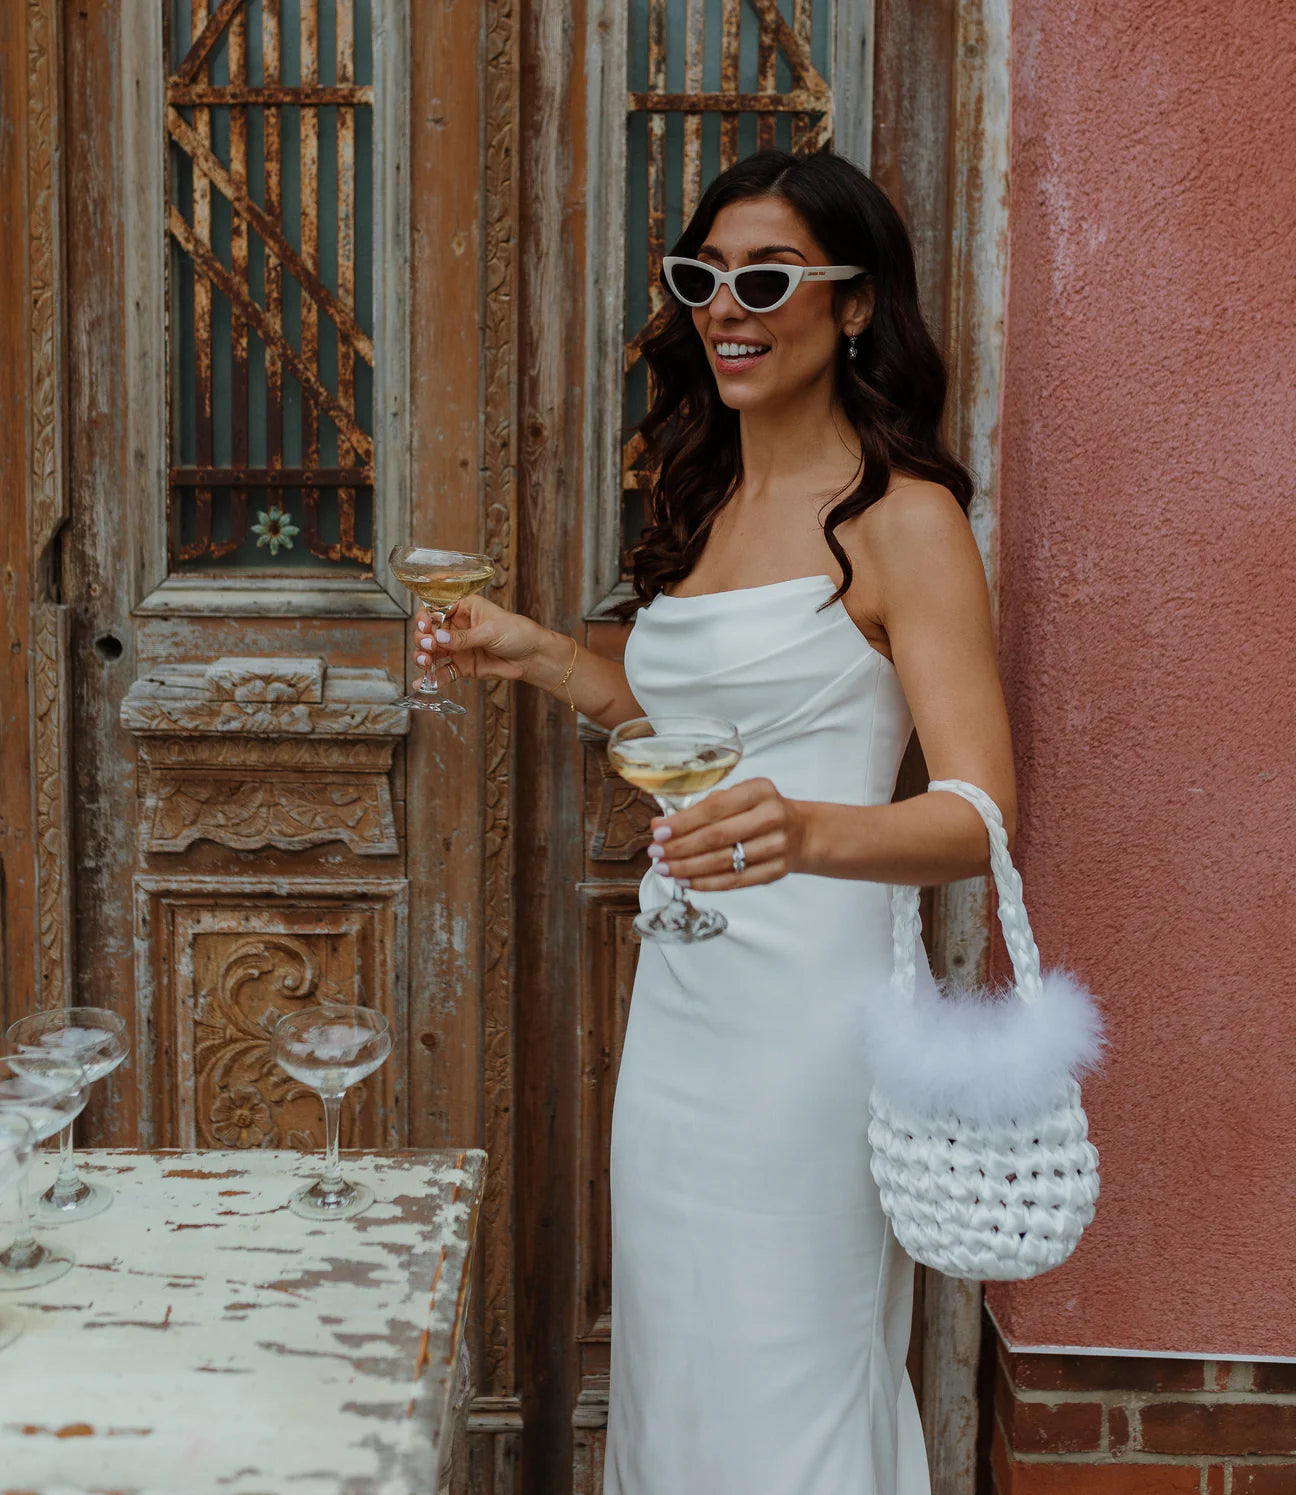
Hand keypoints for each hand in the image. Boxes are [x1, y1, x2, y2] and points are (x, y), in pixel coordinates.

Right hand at [413, 593, 548, 685]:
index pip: (436, 608)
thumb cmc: (517, 633)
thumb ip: (464, 637)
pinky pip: (443, 672)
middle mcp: (457, 627)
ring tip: (425, 662)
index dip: (426, 617)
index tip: (426, 626)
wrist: (532, 657)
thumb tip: (438, 638)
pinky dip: (432, 677)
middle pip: (430, 631)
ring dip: (424, 657)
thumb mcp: (490, 631)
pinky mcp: (462, 666)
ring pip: (432, 652)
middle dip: (423, 639)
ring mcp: (458, 647)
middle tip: (429, 646)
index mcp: (464, 608)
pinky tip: (423, 683)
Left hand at [647, 778, 806, 890]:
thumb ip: (704, 807)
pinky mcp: (776, 871)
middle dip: (680, 847)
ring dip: (687, 868)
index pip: (715, 808)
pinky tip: (685, 881)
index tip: (658, 831)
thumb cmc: (760, 810)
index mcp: (759, 790)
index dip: (683, 822)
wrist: (802, 832)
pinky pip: (734, 881)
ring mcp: (776, 846)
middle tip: (656, 853)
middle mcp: (771, 816)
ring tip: (664, 868)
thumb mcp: (740, 796)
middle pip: (716, 837)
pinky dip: (706, 883)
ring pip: (723, 862)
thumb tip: (662, 825)